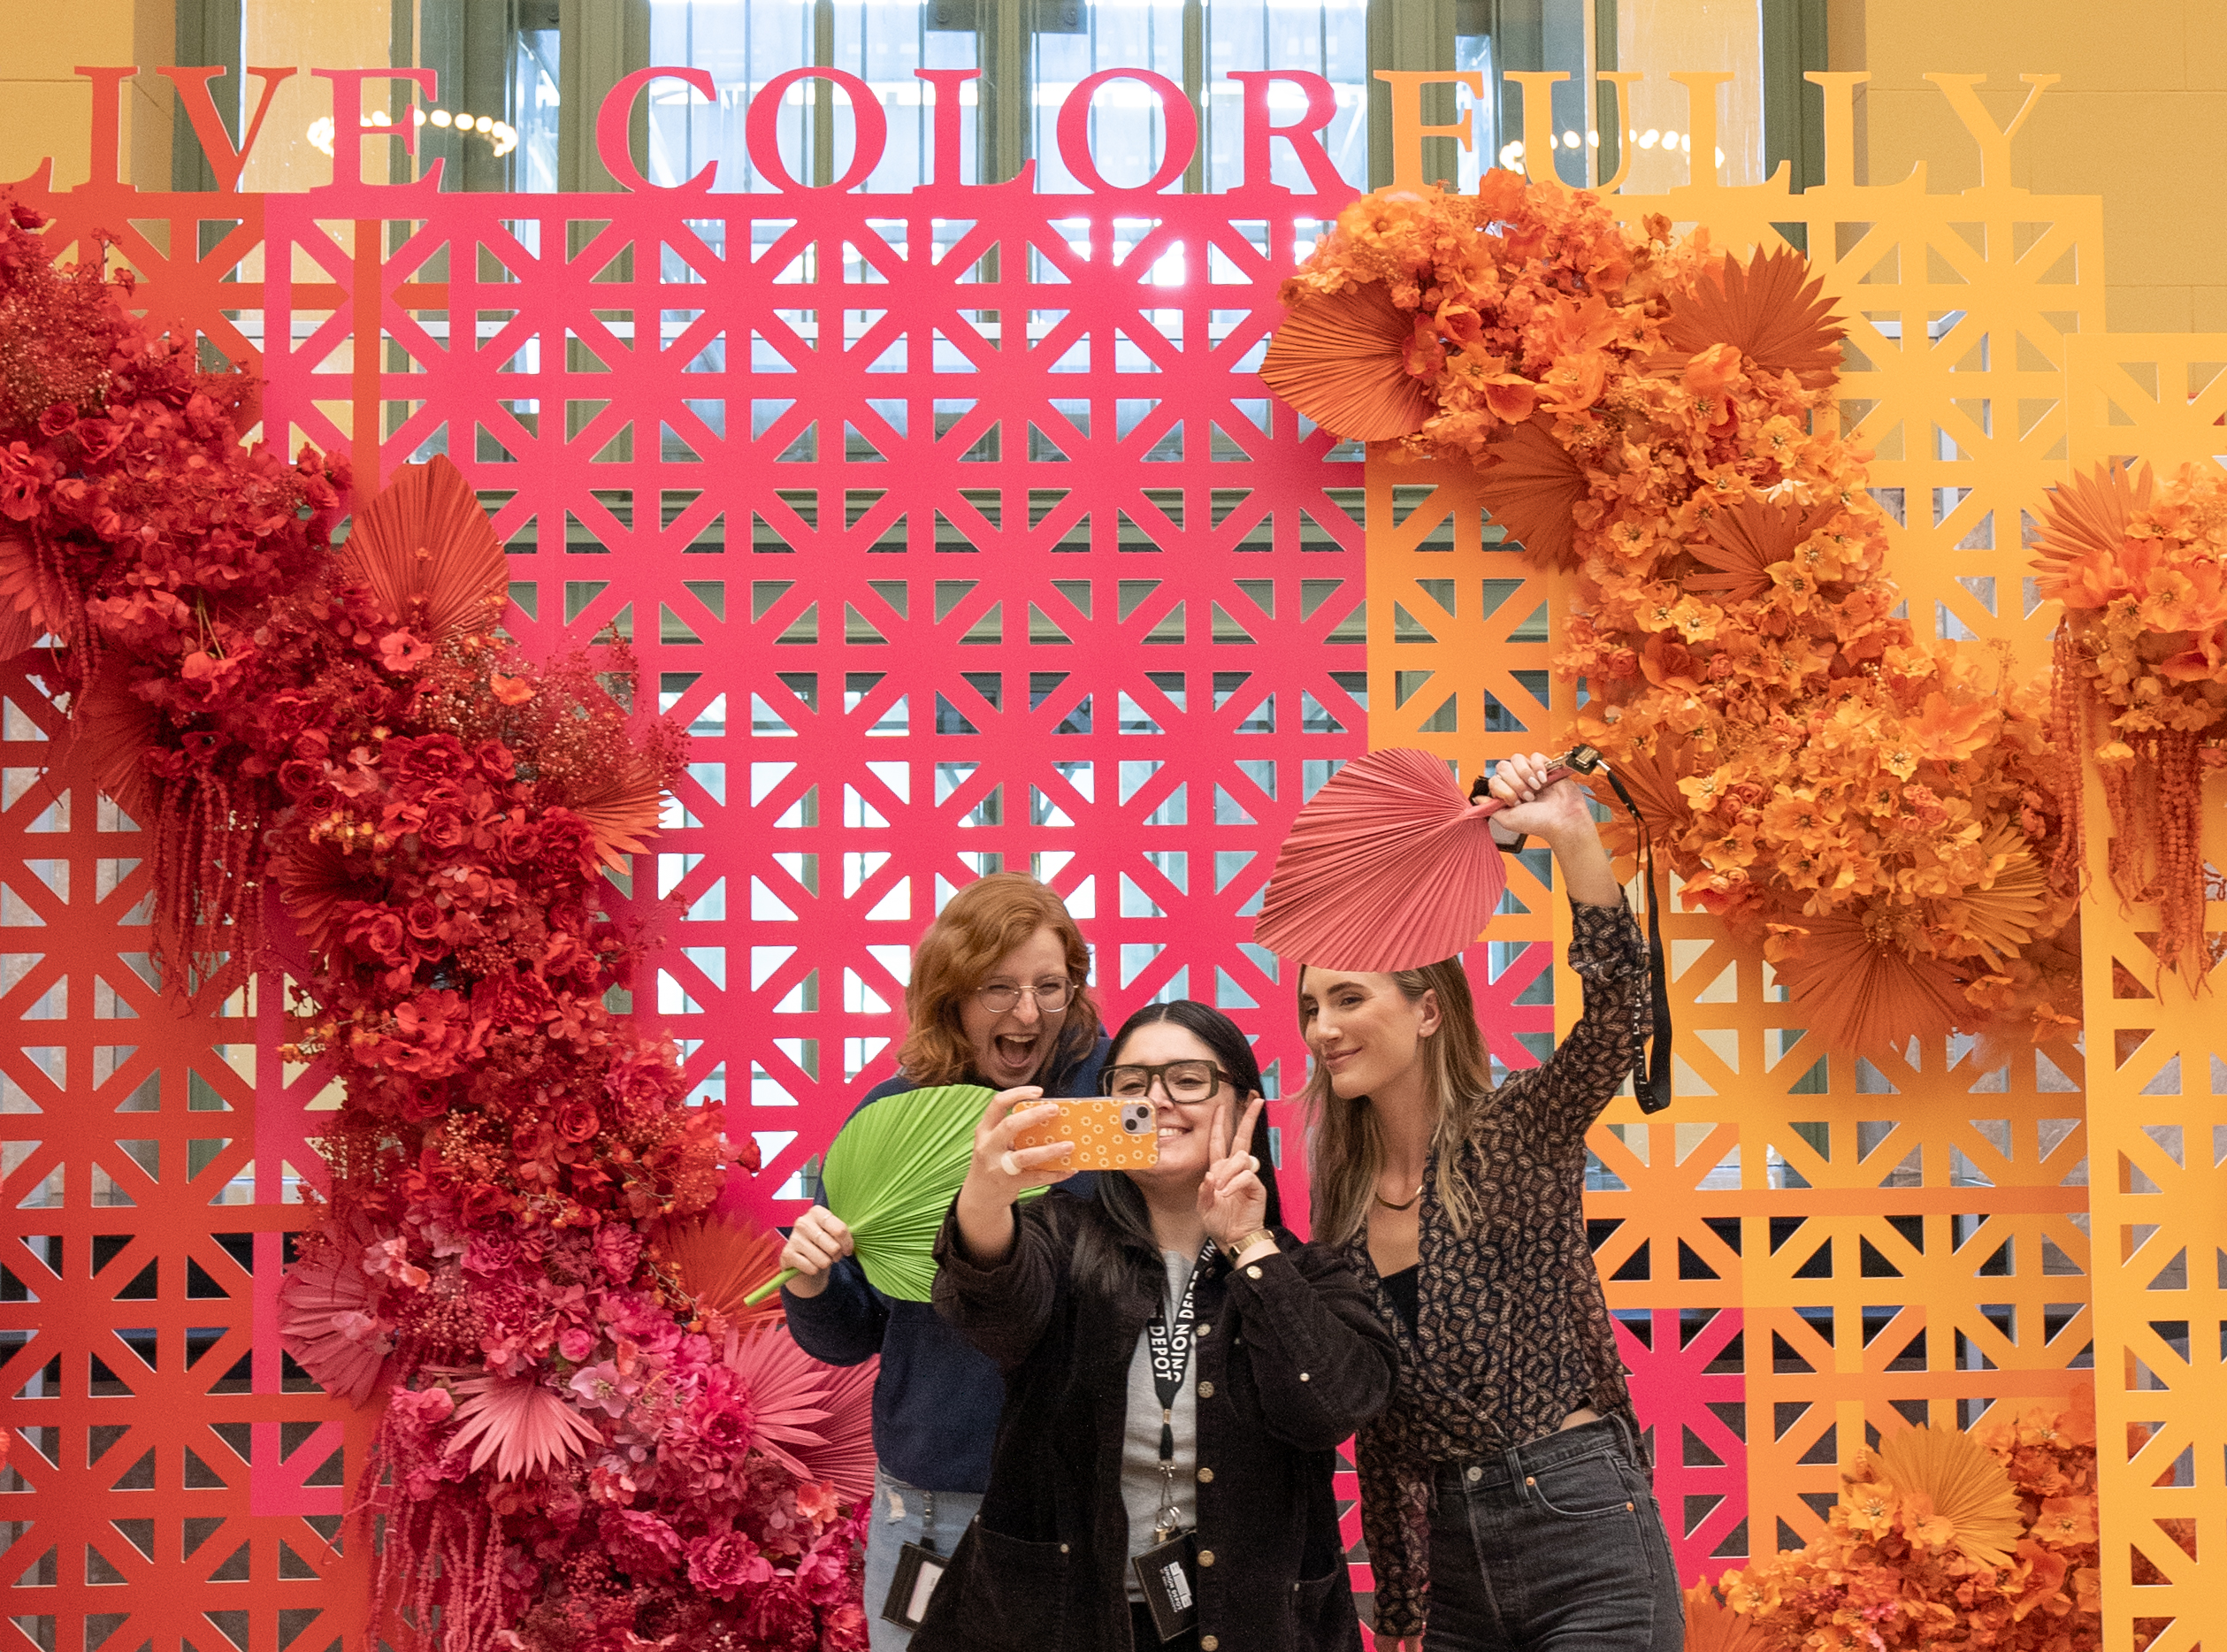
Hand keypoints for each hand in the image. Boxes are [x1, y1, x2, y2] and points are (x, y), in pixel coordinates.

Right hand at [778, 1206, 853, 1299]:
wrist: (801, 1258)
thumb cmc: (821, 1242)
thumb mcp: (831, 1233)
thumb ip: (841, 1233)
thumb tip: (850, 1244)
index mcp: (817, 1212)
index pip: (840, 1229)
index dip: (848, 1243)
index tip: (848, 1249)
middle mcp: (803, 1222)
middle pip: (833, 1247)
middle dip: (837, 1255)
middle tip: (834, 1255)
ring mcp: (794, 1238)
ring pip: (823, 1260)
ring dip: (825, 1263)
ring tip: (821, 1259)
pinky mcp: (787, 1254)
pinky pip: (812, 1268)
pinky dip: (814, 1270)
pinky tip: (810, 1264)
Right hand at [952, 1086, 1073, 1264]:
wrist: (980, 1194)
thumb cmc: (993, 1160)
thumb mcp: (993, 1141)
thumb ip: (1011, 1129)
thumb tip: (1048, 1116)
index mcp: (984, 1130)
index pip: (997, 1104)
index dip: (1017, 1094)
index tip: (1038, 1091)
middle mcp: (988, 1146)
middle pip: (1010, 1126)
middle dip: (1034, 1116)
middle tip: (1055, 1110)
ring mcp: (998, 1167)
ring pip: (1025, 1156)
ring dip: (1050, 1150)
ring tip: (1069, 1145)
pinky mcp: (1009, 1184)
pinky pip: (1035, 1178)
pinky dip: (1055, 1173)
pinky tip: (1069, 1169)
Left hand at [1196, 1095, 1270, 1255]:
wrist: (1234, 1239)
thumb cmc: (1220, 1222)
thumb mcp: (1204, 1206)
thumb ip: (1205, 1191)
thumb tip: (1211, 1175)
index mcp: (1221, 1170)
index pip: (1219, 1142)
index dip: (1219, 1124)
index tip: (1221, 1106)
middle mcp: (1235, 1169)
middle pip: (1242, 1138)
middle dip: (1248, 1118)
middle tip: (1256, 1101)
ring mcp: (1247, 1176)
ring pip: (1240, 1158)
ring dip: (1228, 1171)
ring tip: (1221, 1190)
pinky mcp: (1256, 1187)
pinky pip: (1246, 1175)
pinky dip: (1235, 1183)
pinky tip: (1227, 1193)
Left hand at [1481, 750, 1624, 906]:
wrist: (1562, 820)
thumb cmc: (1538, 822)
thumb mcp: (1508, 820)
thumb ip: (1490, 808)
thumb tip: (1476, 799)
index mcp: (1508, 792)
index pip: (1494, 779)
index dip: (1502, 789)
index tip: (1514, 802)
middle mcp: (1518, 781)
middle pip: (1503, 767)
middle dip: (1514, 783)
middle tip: (1526, 797)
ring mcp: (1532, 773)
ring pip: (1517, 759)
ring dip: (1525, 775)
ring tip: (1535, 789)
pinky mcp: (1546, 766)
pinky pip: (1535, 756)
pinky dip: (1538, 767)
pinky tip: (1543, 780)